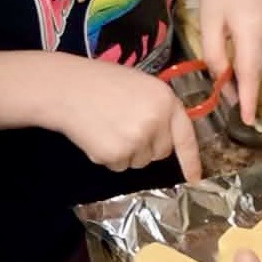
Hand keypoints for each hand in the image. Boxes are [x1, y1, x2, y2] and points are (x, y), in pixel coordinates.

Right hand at [44, 54, 201, 180]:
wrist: (65, 88)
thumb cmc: (103, 83)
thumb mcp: (142, 86)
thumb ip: (160, 109)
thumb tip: (169, 137)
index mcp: (166, 101)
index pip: (186, 137)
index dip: (192, 160)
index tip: (195, 178)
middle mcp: (156, 122)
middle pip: (161, 152)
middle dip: (147, 146)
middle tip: (124, 124)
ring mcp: (137, 140)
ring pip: (140, 161)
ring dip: (127, 151)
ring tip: (109, 127)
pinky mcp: (116, 155)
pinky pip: (120, 167)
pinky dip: (109, 157)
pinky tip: (98, 136)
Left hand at [198, 0, 261, 125]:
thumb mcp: (208, 21)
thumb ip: (214, 55)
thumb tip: (223, 83)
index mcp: (251, 30)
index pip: (251, 75)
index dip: (250, 100)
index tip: (249, 121)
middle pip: (260, 71)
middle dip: (246, 86)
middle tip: (226, 92)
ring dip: (252, 72)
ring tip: (233, 71)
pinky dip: (260, 58)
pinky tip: (245, 50)